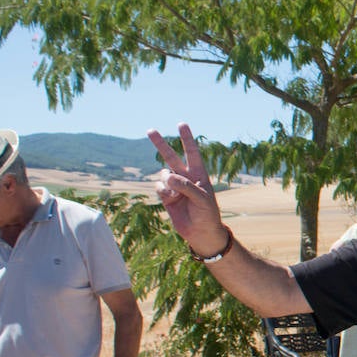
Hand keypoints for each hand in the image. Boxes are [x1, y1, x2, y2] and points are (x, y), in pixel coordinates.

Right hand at [147, 124, 228, 254]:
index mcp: (199, 174)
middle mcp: (185, 177)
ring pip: (163, 174)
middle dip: (160, 144)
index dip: (187, 139)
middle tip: (150, 130)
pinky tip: (171, 199)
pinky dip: (163, 191)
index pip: (192, 152)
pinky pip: (158, 187)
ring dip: (167, 182)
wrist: (200, 231)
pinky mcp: (166, 195)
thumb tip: (167, 176)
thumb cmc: (207, 214)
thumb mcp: (202, 199)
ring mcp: (174, 186)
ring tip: (177, 194)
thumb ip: (186, 186)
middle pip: (170, 157)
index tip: (181, 124)